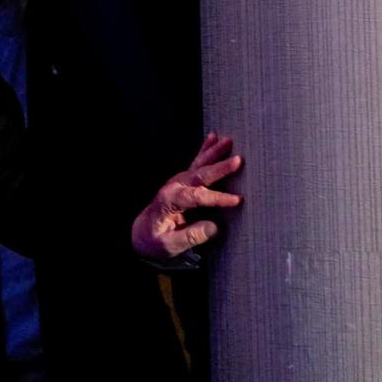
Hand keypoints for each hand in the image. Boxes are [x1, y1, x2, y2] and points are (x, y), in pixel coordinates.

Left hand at [131, 132, 241, 260]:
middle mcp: (174, 187)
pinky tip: (214, 137)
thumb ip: (190, 237)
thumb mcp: (169, 245)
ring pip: (198, 164)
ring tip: (229, 141)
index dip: (216, 198)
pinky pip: (196, 162)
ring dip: (214, 152)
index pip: (196, 197)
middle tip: (238, 160)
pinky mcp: (183, 180)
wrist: (143, 232)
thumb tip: (213, 228)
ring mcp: (178, 181)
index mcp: (169, 202)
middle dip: (219, 168)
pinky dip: (206, 149)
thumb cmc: (156, 239)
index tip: (236, 200)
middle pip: (199, 176)